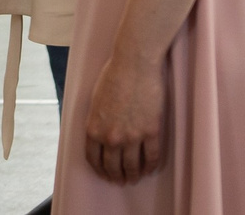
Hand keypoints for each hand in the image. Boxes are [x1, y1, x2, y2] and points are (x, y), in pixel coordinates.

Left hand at [83, 51, 167, 184]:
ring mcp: (132, 136)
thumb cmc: (113, 75)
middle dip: (116, 176)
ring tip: (135, 178)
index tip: (104, 174)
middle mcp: (111, 136)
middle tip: (121, 181)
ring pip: (132, 166)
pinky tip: (150, 169)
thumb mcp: (95, 100)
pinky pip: (151, 156)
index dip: (99, 169)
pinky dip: (150, 166)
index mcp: (94, 128)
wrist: (134, 63)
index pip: (93, 158)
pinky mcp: (151, 132)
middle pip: (113, 166)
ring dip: (133, 175)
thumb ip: (96, 121)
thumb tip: (98, 135)